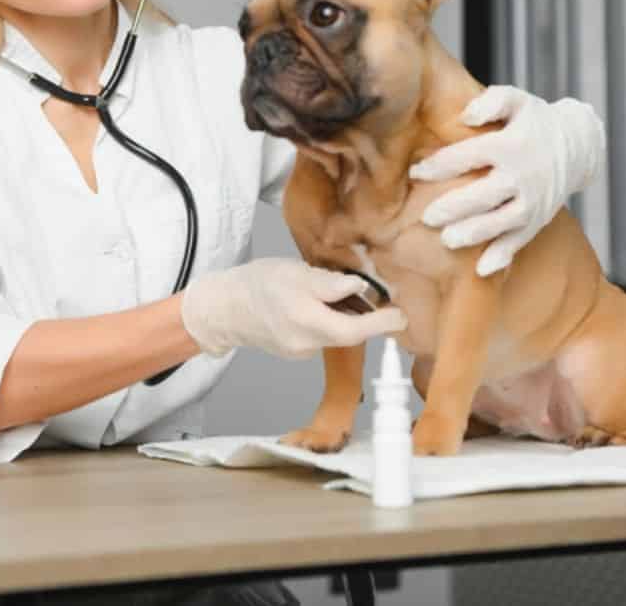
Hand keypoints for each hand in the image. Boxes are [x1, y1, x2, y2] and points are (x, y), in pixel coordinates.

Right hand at [181, 259, 406, 358]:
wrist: (225, 307)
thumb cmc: (257, 283)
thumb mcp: (294, 272)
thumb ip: (328, 282)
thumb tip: (359, 287)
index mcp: (306, 320)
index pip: (354, 330)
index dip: (381, 324)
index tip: (401, 316)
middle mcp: (305, 342)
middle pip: (348, 334)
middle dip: (367, 319)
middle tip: (381, 303)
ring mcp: (300, 352)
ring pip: (335, 335)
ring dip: (345, 318)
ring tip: (339, 296)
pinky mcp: (296, 352)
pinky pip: (322, 337)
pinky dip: (329, 322)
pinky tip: (319, 307)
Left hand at [409, 87, 604, 276]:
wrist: (579, 145)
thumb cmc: (536, 121)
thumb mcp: (518, 100)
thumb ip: (492, 101)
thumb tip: (466, 116)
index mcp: (510, 144)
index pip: (468, 156)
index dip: (438, 165)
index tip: (415, 172)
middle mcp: (522, 175)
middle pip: (483, 195)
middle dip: (453, 207)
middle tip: (427, 217)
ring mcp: (532, 200)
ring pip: (501, 222)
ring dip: (474, 233)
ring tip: (447, 240)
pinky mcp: (538, 219)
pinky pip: (520, 240)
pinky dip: (503, 256)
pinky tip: (482, 270)